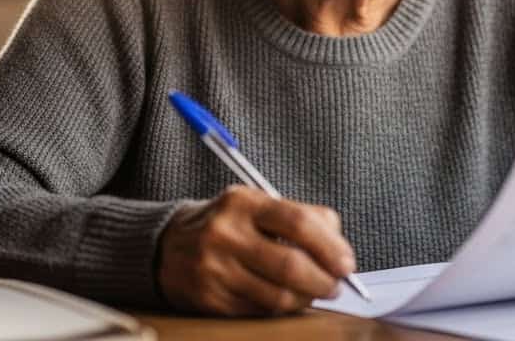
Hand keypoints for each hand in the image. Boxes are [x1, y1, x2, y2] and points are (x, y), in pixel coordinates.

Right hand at [157, 186, 355, 315]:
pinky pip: (259, 311)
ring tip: (312, 293)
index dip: (330, 247)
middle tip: (335, 285)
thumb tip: (339, 249)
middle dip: (323, 281)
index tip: (346, 264)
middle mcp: (226, 234)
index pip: (299, 223)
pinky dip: (281, 309)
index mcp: (243, 203)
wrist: (167, 246)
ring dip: (305, 298)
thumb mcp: (258, 205)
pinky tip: (284, 299)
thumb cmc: (228, 224)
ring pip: (277, 296)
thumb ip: (302, 217)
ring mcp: (215, 269)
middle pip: (290, 266)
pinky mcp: (209, 298)